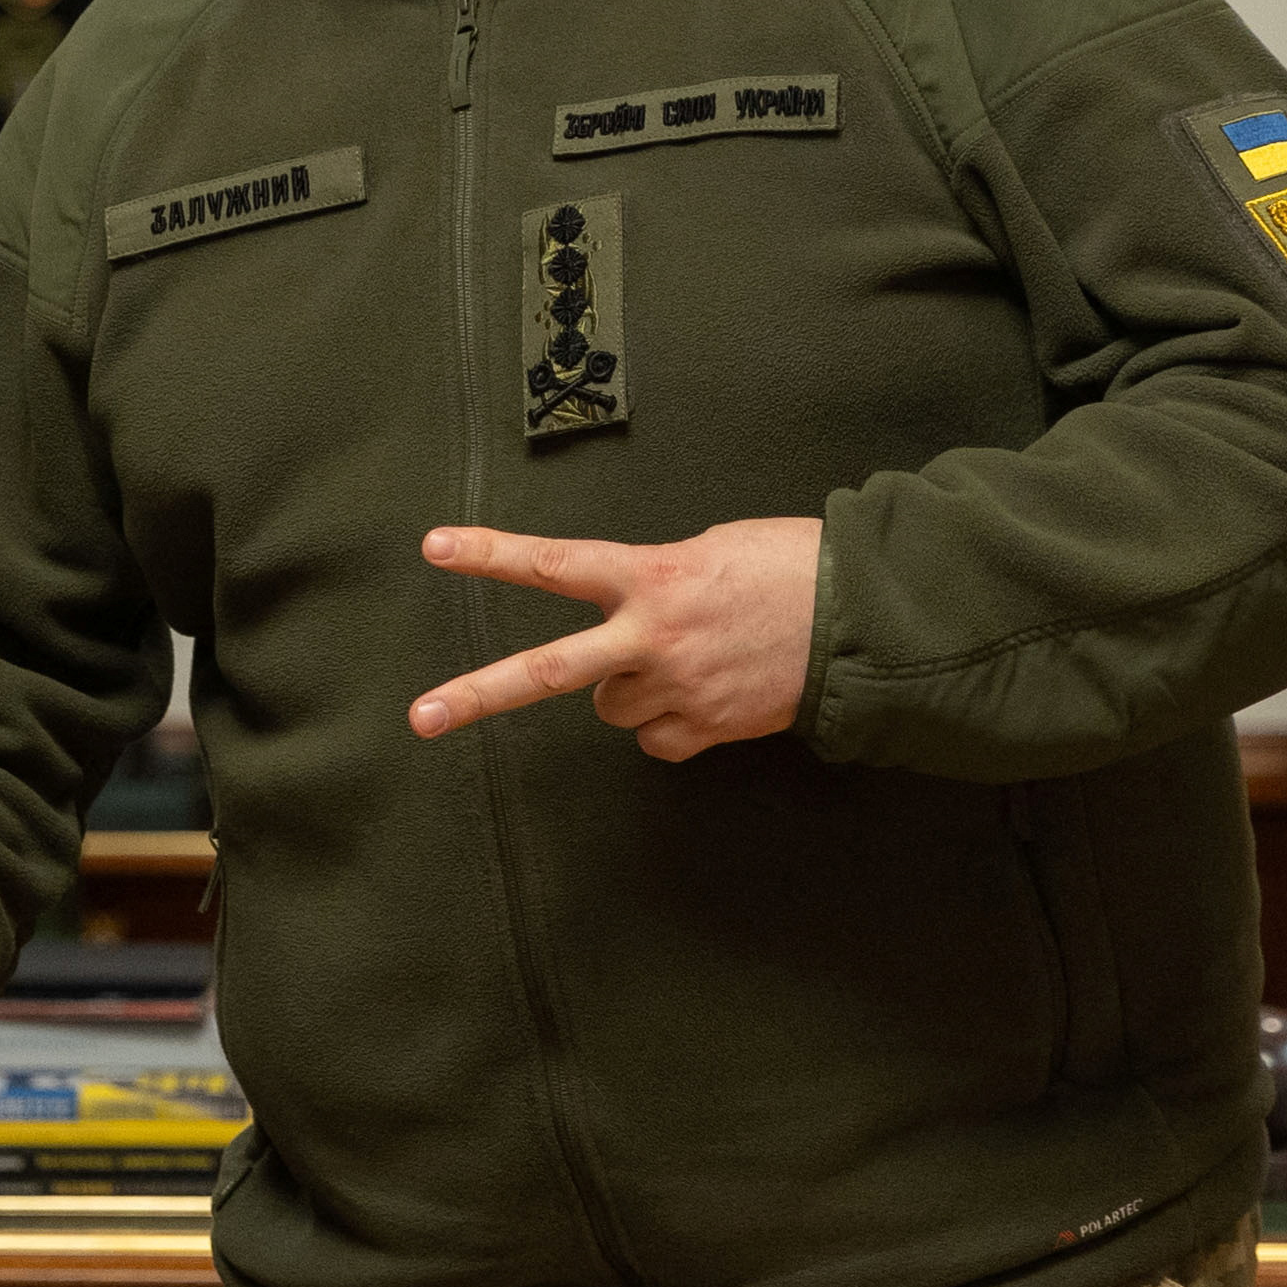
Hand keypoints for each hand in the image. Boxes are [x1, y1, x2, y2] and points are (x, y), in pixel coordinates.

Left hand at [405, 517, 819, 760]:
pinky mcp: (708, 730)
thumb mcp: (712, 549)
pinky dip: (671, 725)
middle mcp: (653, 637)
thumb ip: (656, 580)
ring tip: (689, 659)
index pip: (556, 563)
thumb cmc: (793, 567)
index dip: (493, 554)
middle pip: (548, 672)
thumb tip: (636, 614)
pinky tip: (708, 696)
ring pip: (613, 706)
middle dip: (477, 696)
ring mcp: (678, 689)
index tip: (435, 548)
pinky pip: (658, 739)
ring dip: (632, 688)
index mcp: (652, 575)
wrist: (866, 622)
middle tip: (421, 717)